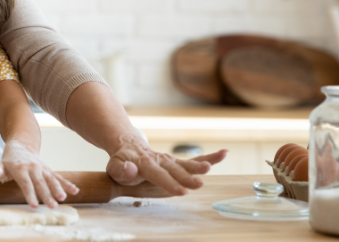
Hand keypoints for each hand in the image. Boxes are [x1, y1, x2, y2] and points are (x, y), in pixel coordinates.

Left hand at [0, 140, 78, 207]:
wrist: (21, 146)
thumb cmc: (8, 161)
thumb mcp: (0, 165)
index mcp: (20, 169)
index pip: (25, 183)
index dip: (30, 194)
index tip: (34, 205)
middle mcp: (33, 168)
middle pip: (40, 183)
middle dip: (47, 195)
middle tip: (52, 206)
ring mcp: (42, 168)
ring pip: (51, 179)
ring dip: (58, 189)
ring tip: (63, 199)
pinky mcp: (49, 170)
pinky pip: (59, 177)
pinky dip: (67, 184)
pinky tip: (75, 191)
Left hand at [106, 135, 226, 195]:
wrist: (128, 147)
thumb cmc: (121, 162)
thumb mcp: (114, 167)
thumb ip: (120, 170)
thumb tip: (130, 170)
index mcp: (144, 162)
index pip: (158, 174)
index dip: (169, 183)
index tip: (182, 191)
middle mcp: (160, 159)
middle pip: (175, 169)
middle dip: (187, 176)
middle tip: (199, 184)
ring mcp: (170, 160)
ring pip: (187, 163)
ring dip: (199, 166)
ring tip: (211, 167)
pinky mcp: (177, 162)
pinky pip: (194, 159)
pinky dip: (210, 157)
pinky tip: (224, 153)